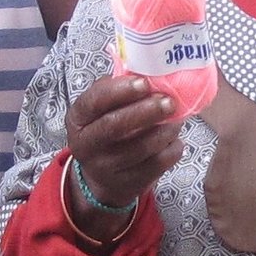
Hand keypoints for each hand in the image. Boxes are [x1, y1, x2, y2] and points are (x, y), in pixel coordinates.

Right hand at [64, 73, 182, 226]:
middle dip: (145, 111)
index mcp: (78, 119)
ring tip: (177, 118)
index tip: (144, 83)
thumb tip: (146, 71)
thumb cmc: (106, 130)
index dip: (120, 91)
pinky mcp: (128, 183)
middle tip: (169, 101)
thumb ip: (116, 90)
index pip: (94, 102)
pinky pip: (156, 165)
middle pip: (115, 127)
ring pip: (140, 148)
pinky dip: (171, 149)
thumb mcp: (100, 109)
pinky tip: (175, 139)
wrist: (102, 177)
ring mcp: (106, 168)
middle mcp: (86, 145)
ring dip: (164, 130)